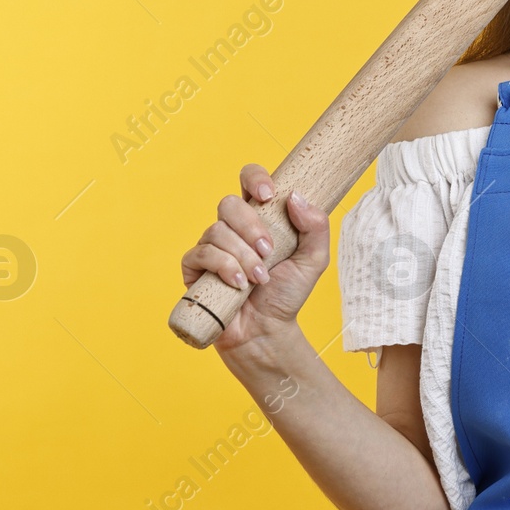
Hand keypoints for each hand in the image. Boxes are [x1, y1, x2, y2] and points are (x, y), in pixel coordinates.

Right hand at [180, 164, 329, 355]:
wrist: (267, 330)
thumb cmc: (287, 293)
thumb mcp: (314, 259)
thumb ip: (315, 226)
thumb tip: (295, 196)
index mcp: (260, 218)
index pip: (249, 181)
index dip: (255, 178)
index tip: (269, 195)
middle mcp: (233, 228)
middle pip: (229, 203)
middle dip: (250, 226)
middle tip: (269, 251)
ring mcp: (212, 247)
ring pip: (217, 230)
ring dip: (242, 255)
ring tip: (259, 278)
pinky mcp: (195, 268)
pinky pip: (201, 253)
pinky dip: (223, 267)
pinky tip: (238, 284)